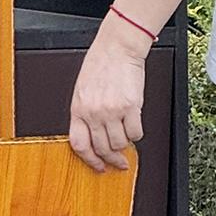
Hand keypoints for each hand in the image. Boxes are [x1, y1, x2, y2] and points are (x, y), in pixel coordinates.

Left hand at [69, 15, 147, 171]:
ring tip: (126, 137)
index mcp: (78, 109)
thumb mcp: (82, 91)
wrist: (117, 48)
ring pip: (120, 143)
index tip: (99, 167)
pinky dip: (136, 134)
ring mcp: (112, 111)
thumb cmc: (100, 65)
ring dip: (125, 144)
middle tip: (119, 162)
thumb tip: (94, 137)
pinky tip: (134, 126)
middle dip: (112, 160)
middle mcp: (93, 112)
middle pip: (102, 148)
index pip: (79, 145)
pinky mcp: (130, 107)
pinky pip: (136, 132)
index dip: (89, 160)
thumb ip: (85, 114)